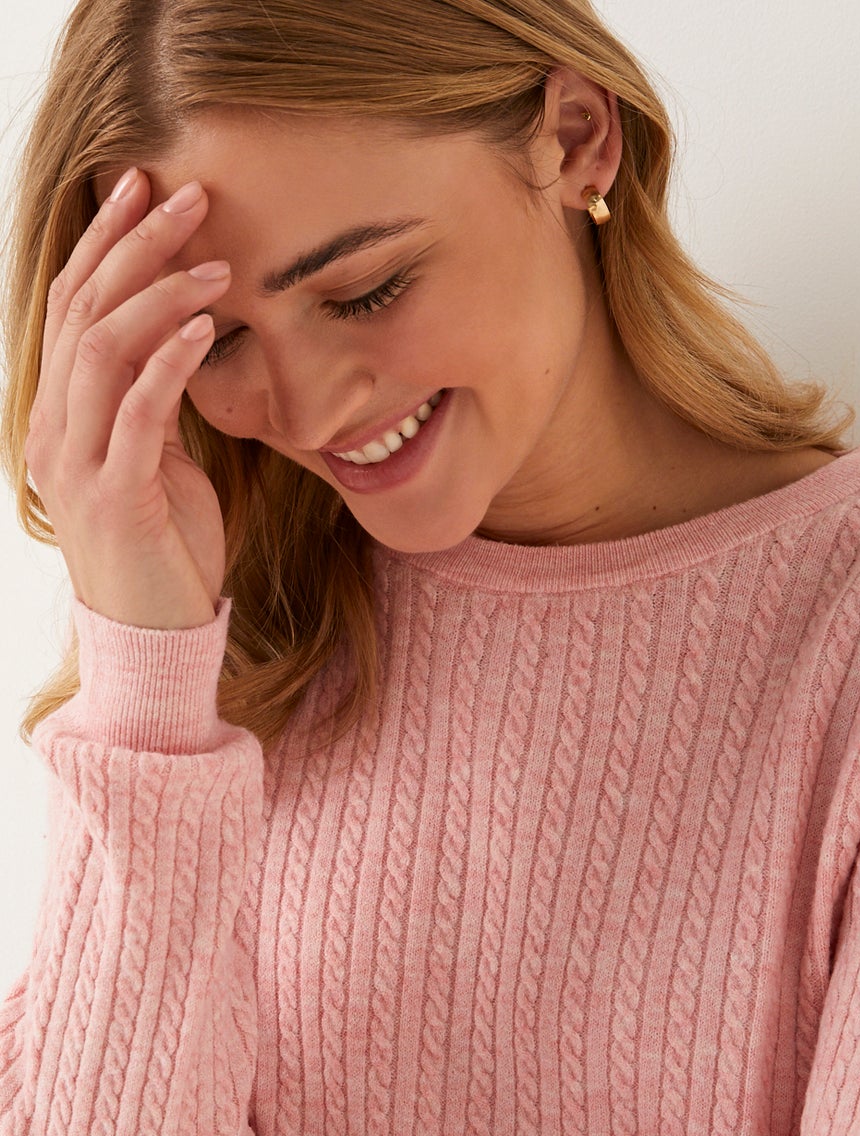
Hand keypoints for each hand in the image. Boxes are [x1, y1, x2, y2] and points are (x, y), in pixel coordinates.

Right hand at [25, 168, 231, 629]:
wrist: (158, 634)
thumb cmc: (166, 545)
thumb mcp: (158, 459)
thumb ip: (153, 401)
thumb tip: (182, 337)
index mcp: (59, 416)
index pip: (72, 309)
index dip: (105, 243)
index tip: (145, 188)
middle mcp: (54, 431)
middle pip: (81, 313)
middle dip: (133, 245)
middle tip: (189, 194)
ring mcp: (76, 465)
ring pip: (101, 352)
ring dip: (159, 296)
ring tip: (217, 263)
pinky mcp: (116, 499)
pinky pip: (138, 415)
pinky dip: (170, 364)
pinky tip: (208, 329)